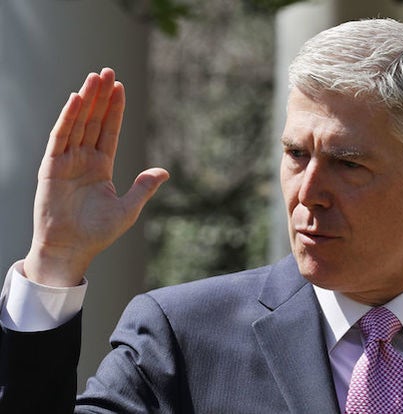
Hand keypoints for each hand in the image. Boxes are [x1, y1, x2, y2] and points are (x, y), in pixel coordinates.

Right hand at [23, 68, 168, 286]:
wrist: (72, 250)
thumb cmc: (98, 233)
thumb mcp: (128, 208)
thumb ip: (143, 187)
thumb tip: (164, 171)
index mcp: (101, 167)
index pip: (109, 131)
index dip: (115, 110)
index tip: (121, 87)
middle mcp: (83, 159)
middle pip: (93, 121)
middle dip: (101, 96)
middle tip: (108, 71)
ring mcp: (66, 161)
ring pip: (77, 123)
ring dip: (86, 100)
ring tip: (95, 77)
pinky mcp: (51, 167)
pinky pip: (60, 138)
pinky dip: (68, 118)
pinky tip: (77, 99)